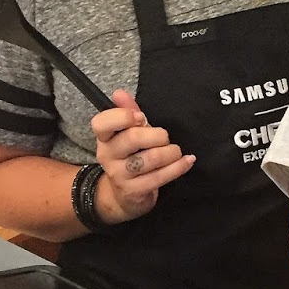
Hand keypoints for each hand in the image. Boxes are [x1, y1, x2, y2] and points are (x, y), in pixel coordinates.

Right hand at [90, 87, 193, 223]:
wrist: (125, 195)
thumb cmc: (131, 156)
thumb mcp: (128, 133)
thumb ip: (127, 112)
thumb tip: (119, 93)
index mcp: (104, 138)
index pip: (100, 123)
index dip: (121, 117)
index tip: (140, 117)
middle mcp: (107, 155)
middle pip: (132, 138)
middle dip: (157, 135)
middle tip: (165, 138)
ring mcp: (119, 175)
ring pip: (150, 158)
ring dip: (170, 152)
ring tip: (175, 151)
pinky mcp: (134, 191)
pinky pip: (160, 177)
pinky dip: (178, 167)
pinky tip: (187, 160)